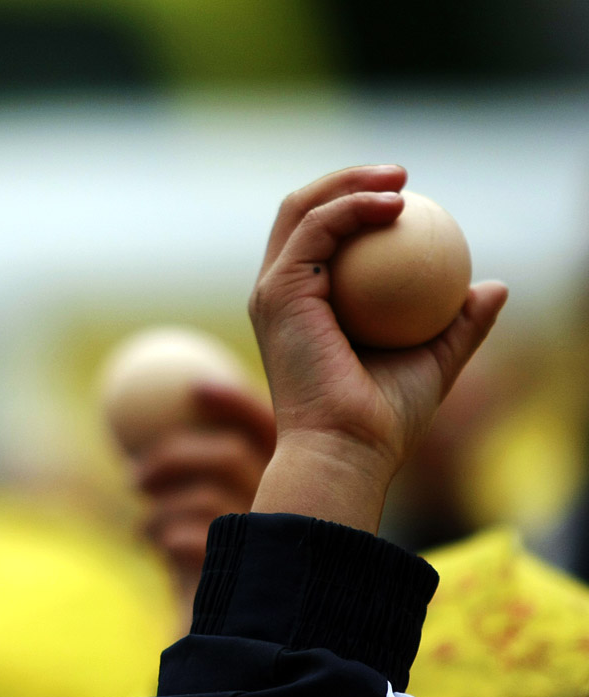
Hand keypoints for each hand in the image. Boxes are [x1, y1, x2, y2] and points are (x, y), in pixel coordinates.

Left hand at [133, 381, 275, 606]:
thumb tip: (156, 419)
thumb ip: (195, 472)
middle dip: (174, 454)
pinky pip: (191, 539)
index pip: (268, 428)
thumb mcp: (202, 513)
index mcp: (292, 489)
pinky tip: (151, 545)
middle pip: (229, 456)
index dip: (235, 401)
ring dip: (162, 505)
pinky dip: (163, 535)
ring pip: (204, 497)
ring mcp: (267, 546)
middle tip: (135, 476)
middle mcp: (289, 512)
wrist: (224, 640)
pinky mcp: (241, 581)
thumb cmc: (210, 566)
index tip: (194, 389)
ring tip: (143, 527)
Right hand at [249, 164, 506, 532]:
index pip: (322, 238)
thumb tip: (494, 287)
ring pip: (300, 209)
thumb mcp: (435, 360)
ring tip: (400, 179)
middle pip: (302, 212)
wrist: (348, 449)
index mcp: (304, 307)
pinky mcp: (277, 293)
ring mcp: (273, 292)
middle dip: (347, 180)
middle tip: (403, 176)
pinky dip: (351, 207)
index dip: (359, 206)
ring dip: (348, 181)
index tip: (412, 201)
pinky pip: (315, 229)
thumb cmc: (384, 419)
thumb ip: (459, 323)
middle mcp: (280, 294)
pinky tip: (394, 206)